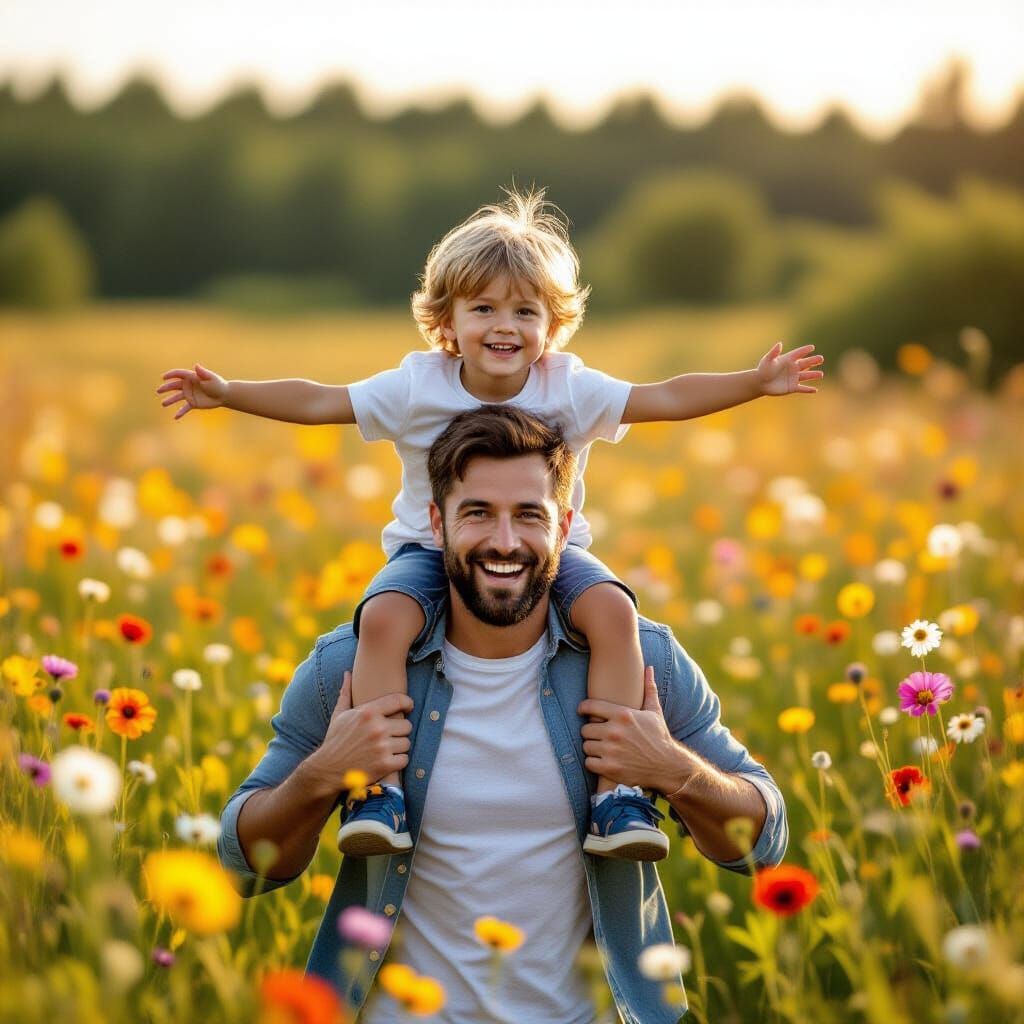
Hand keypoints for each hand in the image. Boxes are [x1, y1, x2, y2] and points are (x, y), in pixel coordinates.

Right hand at [156, 362, 229, 419]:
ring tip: (163, 404)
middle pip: (174, 386)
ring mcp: (190, 395)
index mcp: (191, 377)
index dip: (170, 375)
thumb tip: (196, 366)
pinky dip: (180, 412)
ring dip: (170, 400)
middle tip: (158, 391)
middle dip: (166, 388)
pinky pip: (185, 408)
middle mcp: (188, 386)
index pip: (178, 374)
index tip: (163, 378)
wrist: (224, 395)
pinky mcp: (193, 403)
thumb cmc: (218, 384)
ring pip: (177, 397)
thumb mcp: (211, 378)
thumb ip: (203, 373)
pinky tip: (175, 417)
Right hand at [306, 671, 412, 789]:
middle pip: (407, 725)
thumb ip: (346, 693)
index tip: (407, 708)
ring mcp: (382, 747)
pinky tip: (387, 760)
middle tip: (390, 735)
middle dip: (400, 730)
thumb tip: (347, 673)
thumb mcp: (339, 715)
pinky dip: (398, 761)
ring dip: (399, 746)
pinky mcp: (385, 765)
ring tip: (387, 748)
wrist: (326, 770)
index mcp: (368, 712)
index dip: (407, 703)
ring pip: (407, 743)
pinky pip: (404, 759)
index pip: (399, 700)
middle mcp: (377, 728)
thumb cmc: (334, 741)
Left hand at [578, 667, 687, 793]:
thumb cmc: (659, 737)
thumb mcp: (654, 712)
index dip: (584, 708)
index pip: (589, 706)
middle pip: (585, 729)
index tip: (583, 711)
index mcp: (623, 715)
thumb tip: (649, 668)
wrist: (668, 766)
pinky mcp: (609, 768)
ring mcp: (611, 751)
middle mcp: (615, 731)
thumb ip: (648, 688)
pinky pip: (589, 762)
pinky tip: (604, 760)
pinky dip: (594, 763)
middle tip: (599, 735)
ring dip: (592, 748)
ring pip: (586, 746)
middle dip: (591, 732)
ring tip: (602, 748)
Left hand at [756, 342, 824, 396]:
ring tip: (821, 374)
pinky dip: (808, 390)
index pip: (798, 353)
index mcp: (788, 359)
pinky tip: (815, 390)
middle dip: (813, 361)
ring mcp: (793, 378)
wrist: (760, 383)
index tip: (812, 347)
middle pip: (806, 363)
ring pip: (806, 376)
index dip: (805, 350)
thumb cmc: (763, 370)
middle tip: (821, 358)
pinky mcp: (792, 387)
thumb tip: (779, 344)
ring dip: (814, 375)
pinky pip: (802, 388)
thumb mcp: (768, 360)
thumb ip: (774, 352)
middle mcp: (793, 368)